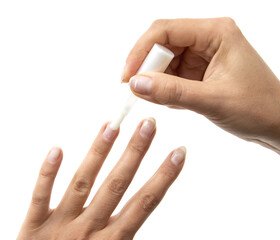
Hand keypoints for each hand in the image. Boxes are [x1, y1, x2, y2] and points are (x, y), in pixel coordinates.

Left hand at [17, 119, 185, 239]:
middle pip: (117, 184)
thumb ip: (125, 232)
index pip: (145, 202)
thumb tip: (142, 207)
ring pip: (83, 183)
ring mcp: (61, 227)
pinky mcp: (33, 228)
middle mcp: (90, 230)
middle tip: (148, 123)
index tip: (178, 152)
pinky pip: (40, 197)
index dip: (164, 176)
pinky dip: (48, 173)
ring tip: (112, 125)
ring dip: (99, 152)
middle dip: (135, 152)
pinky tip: (57, 148)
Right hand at [122, 18, 279, 152]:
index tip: (127, 76)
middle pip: (162, 45)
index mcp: (215, 33)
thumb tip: (136, 84)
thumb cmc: (258, 107)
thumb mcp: (213, 100)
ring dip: (157, 81)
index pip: (165, 30)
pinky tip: (173, 102)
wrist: (275, 123)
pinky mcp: (199, 72)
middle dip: (148, 68)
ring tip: (162, 100)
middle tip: (138, 91)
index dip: (140, 51)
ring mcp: (202, 56)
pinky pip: (172, 76)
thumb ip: (172, 92)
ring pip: (165, 62)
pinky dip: (166, 89)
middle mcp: (207, 40)